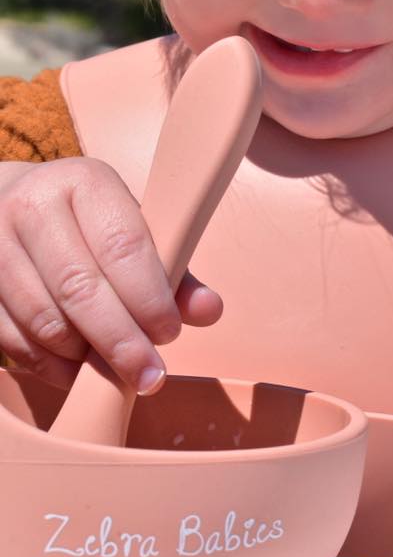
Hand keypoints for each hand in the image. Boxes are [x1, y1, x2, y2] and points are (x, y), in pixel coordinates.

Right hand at [0, 158, 221, 393]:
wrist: (14, 200)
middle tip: (149, 374)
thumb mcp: (136, 228)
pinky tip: (75, 372)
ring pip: (43, 318)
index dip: (148, 298)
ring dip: (83, 356)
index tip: (168, 334)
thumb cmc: (91, 222)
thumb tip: (209, 311)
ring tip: (114, 371)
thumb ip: (174, 271)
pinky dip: (47, 365)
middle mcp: (33, 205)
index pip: (122, 246)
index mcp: (86, 182)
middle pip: (80, 287)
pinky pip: (10, 336)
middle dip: (121, 341)